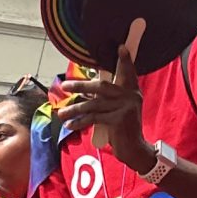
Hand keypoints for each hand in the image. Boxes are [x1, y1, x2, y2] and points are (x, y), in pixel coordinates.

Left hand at [57, 37, 152, 171]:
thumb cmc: (123, 129)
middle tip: (65, 86)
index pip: (128, 72)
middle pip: (101, 86)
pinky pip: (94, 118)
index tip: (121, 47)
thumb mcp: (119, 111)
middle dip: (80, 85)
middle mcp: (130, 97)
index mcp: (132, 92)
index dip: (124, 60)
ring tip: (61, 113)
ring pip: (93, 104)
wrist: (134, 150)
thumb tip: (88, 88)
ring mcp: (125, 108)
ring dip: (75, 109)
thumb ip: (110, 98)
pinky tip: (70, 125)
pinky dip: (80, 122)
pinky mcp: (118, 120)